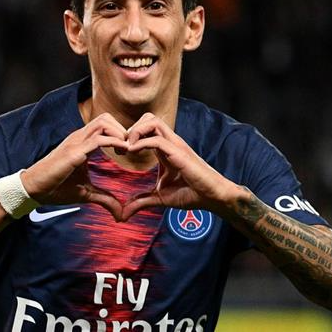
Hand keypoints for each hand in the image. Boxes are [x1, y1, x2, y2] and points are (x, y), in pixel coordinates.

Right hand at [20, 113, 128, 220]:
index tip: (127, 151)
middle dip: (122, 129)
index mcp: (82, 142)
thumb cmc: (57, 188)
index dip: (119, 133)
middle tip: (128, 148)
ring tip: (125, 150)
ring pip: (103, 122)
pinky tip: (121, 152)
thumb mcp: (86, 193)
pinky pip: (97, 139)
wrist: (34, 190)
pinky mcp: (74, 152)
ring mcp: (75, 142)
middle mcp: (79, 138)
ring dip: (119, 132)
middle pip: (106, 118)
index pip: (104, 124)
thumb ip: (105, 199)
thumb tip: (120, 213)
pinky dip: (114, 141)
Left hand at [120, 113, 235, 220]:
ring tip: (127, 148)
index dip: (129, 135)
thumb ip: (141, 202)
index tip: (118, 151)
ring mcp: (175, 145)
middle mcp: (170, 143)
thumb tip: (123, 213)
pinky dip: (141, 143)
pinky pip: (157, 139)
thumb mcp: (160, 198)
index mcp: (165, 149)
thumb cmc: (191, 194)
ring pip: (152, 121)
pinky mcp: (179, 153)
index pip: (146, 128)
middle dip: (130, 128)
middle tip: (121, 147)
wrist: (213, 198)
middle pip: (148, 117)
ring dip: (135, 131)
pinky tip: (132, 153)